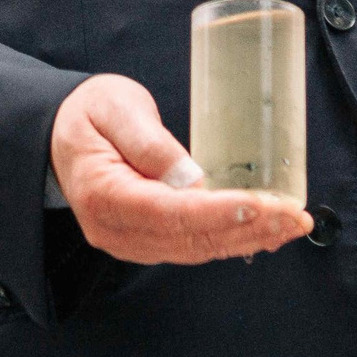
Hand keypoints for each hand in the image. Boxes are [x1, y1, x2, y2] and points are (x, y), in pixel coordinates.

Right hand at [49, 74, 309, 264]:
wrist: (63, 136)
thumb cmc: (89, 113)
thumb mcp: (115, 108)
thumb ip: (150, 142)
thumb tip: (193, 178)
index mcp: (103, 195)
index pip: (167, 212)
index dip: (217, 213)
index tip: (258, 205)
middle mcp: (115, 230)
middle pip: (190, 238)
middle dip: (248, 229)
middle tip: (294, 216)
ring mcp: (130, 242)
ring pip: (197, 248)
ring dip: (248, 239)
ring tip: (291, 224)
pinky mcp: (147, 241)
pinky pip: (193, 246)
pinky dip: (232, 240)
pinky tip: (265, 232)